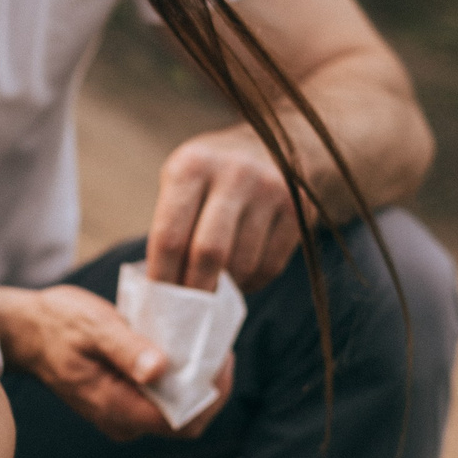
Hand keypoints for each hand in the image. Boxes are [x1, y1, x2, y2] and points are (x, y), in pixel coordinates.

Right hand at [0, 285, 230, 440]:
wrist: (27, 331)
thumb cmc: (58, 324)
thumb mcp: (95, 327)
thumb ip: (127, 349)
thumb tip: (159, 370)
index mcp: (119, 410)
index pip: (185, 422)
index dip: (211, 394)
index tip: (221, 355)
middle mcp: (125, 422)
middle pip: (187, 419)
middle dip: (209, 385)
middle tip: (217, 344)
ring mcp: (124, 415)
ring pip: (178, 409)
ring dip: (195, 379)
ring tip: (203, 341)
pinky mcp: (125, 401)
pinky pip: (163, 398)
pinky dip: (179, 375)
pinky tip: (182, 346)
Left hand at [149, 123, 302, 291]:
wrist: (277, 144)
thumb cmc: (212, 174)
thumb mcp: (182, 179)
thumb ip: (170, 225)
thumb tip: (159, 292)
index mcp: (192, 165)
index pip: (169, 236)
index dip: (162, 277)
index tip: (158, 303)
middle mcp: (233, 173)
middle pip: (209, 254)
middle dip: (195, 292)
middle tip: (186, 313)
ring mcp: (270, 189)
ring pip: (242, 264)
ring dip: (225, 290)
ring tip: (214, 291)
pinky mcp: (298, 209)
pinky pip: (270, 265)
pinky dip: (251, 283)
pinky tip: (241, 279)